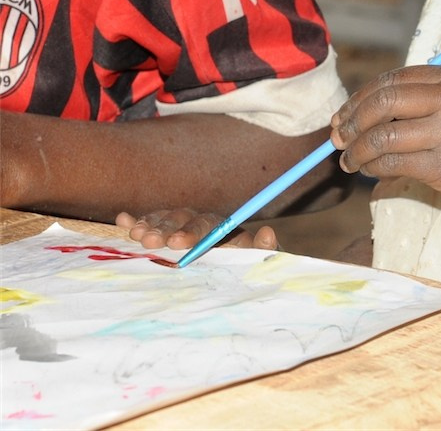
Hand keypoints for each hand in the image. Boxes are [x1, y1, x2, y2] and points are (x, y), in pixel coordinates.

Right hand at [115, 209, 278, 251]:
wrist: (238, 270)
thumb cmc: (245, 267)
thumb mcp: (256, 261)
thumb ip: (262, 250)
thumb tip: (268, 233)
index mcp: (221, 227)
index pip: (206, 225)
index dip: (191, 233)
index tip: (179, 244)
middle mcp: (199, 223)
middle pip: (181, 220)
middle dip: (165, 229)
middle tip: (150, 241)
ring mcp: (180, 227)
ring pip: (164, 220)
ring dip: (149, 225)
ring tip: (135, 235)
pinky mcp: (164, 235)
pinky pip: (150, 224)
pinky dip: (137, 221)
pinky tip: (123, 220)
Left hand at [331, 66, 440, 218]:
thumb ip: (419, 98)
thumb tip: (359, 107)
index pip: (394, 79)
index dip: (361, 96)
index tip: (343, 114)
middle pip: (384, 101)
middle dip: (352, 120)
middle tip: (336, 136)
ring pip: (383, 136)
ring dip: (357, 150)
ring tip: (347, 159)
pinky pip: (392, 163)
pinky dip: (372, 167)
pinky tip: (368, 171)